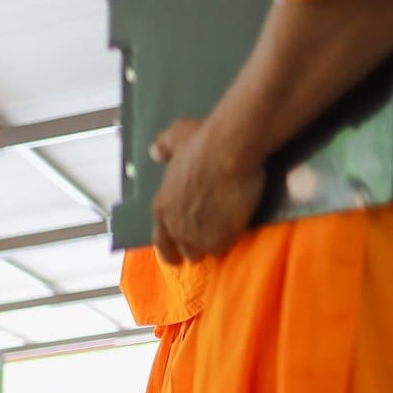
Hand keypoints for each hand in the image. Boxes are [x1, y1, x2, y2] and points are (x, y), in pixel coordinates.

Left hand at [151, 118, 264, 264]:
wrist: (229, 150)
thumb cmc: (204, 141)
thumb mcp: (177, 137)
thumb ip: (165, 146)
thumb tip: (155, 152)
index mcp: (161, 208)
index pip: (161, 242)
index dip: (171, 249)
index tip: (178, 256)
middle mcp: (174, 226)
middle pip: (185, 250)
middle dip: (196, 247)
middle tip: (210, 238)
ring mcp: (195, 235)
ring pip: (203, 253)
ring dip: (213, 246)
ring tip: (225, 234)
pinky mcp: (218, 239)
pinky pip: (223, 249)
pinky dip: (231, 241)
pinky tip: (237, 229)